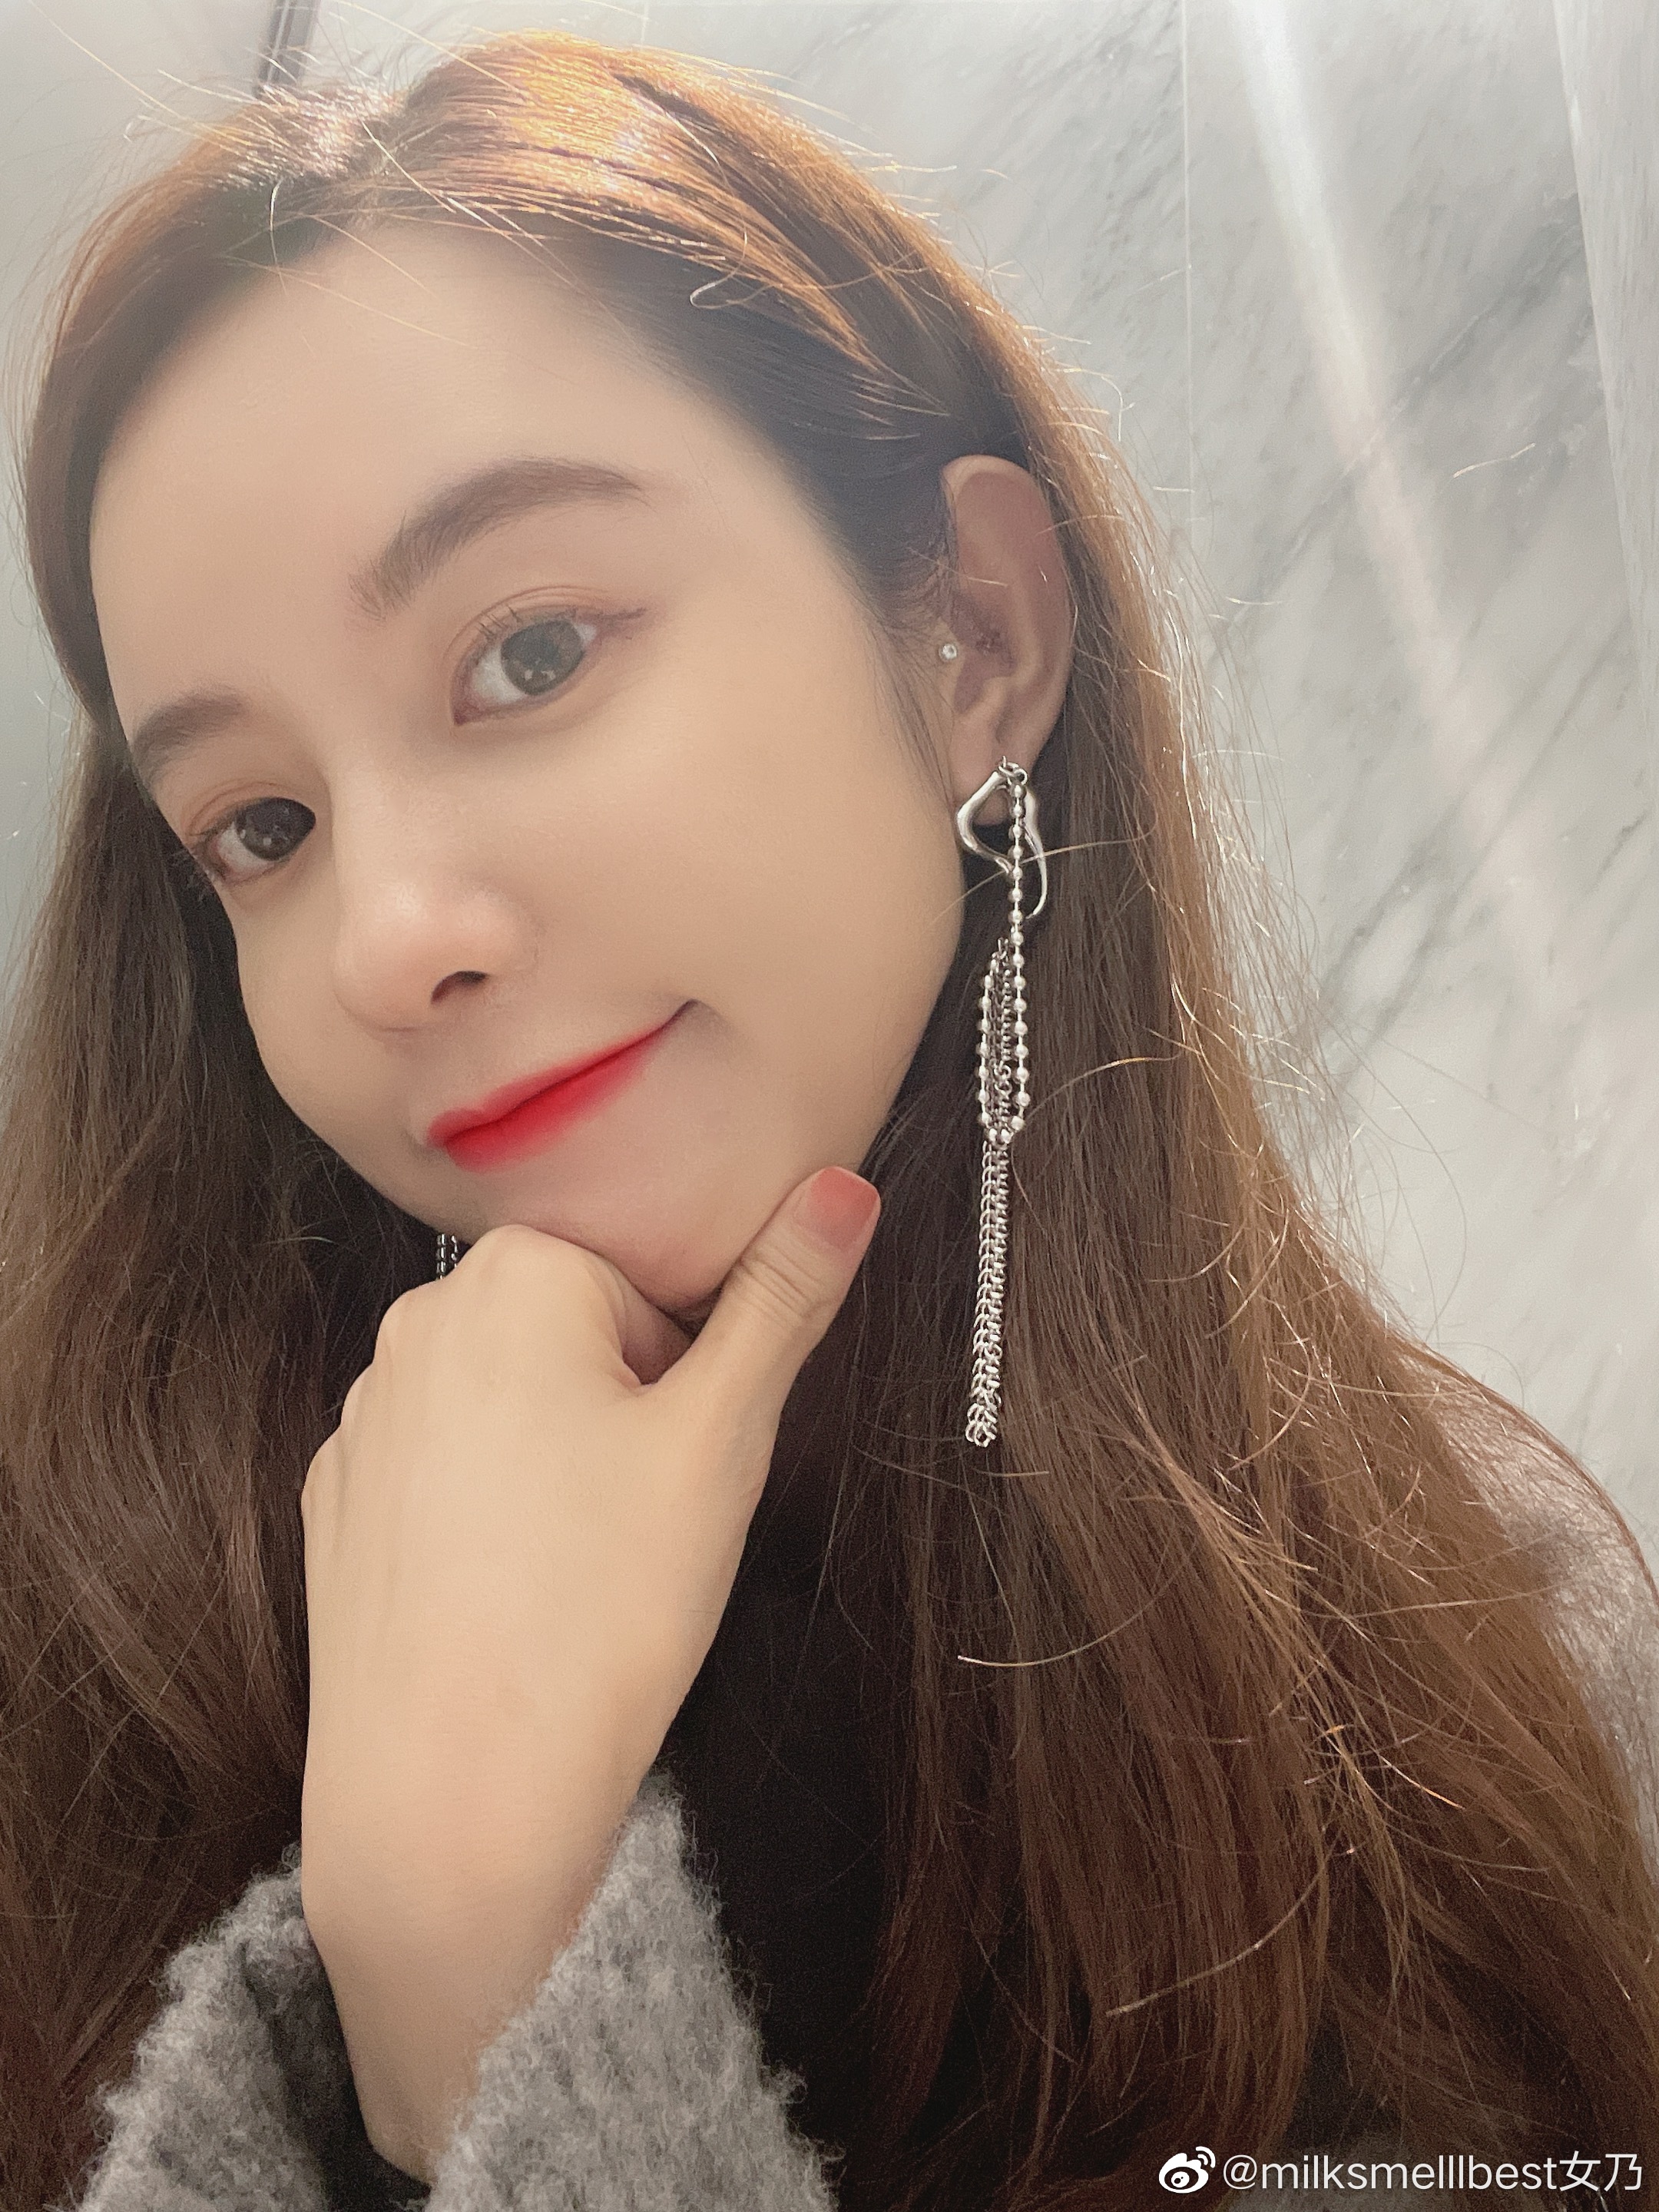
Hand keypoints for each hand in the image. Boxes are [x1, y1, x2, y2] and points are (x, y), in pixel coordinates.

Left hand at [297, 1165, 879, 2179]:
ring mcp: (363, 1418)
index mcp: (513, 1277)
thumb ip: (785, 1299)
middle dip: (624, 1414)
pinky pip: (443, 1478)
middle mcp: (415, 1323)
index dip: (689, 1381)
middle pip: (574, 1338)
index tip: (682, 1470)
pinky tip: (509, 1604)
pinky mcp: (334, 1507)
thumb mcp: (723, 1439)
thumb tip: (845, 1182)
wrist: (452, 1801)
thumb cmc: (601, 1609)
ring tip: (576, 1577)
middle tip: (643, 1527)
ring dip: (557, 1466)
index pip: (650, 1290)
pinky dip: (487, 1522)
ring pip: (510, 1409)